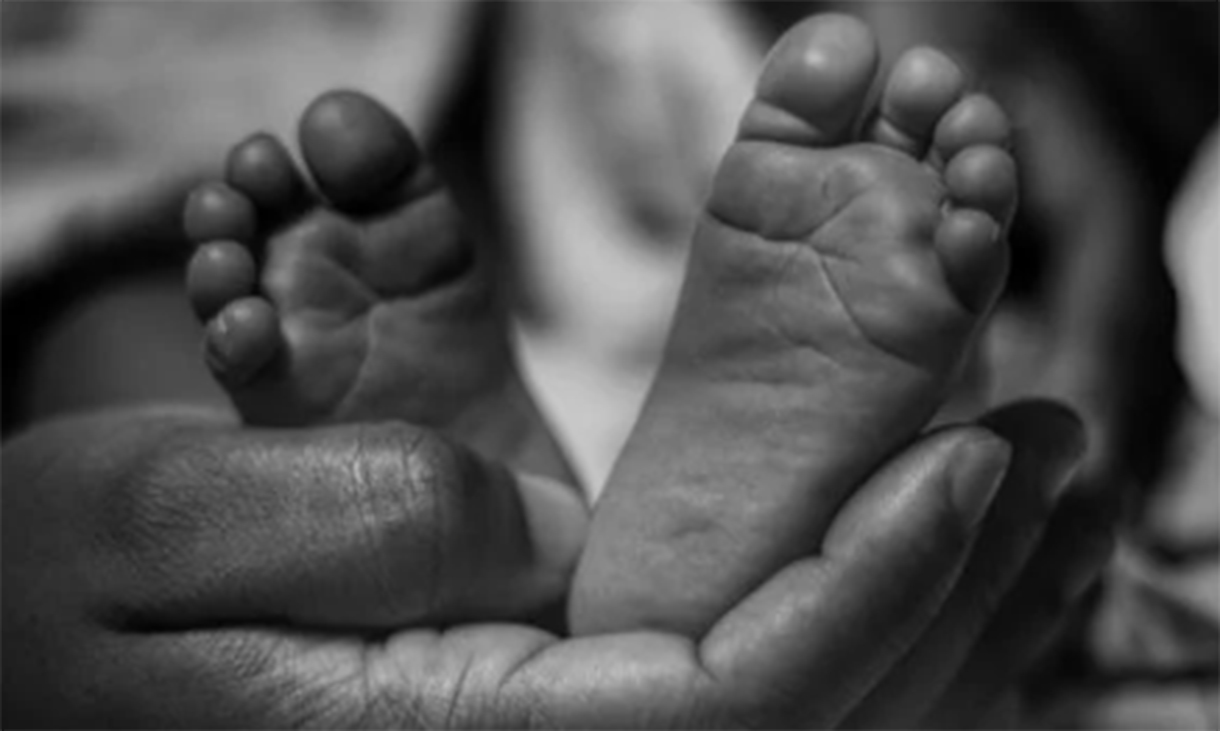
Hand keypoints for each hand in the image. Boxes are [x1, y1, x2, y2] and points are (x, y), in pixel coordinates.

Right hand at [2, 402, 1108, 726]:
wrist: (1, 652)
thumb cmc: (41, 603)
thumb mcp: (151, 527)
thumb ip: (352, 517)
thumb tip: (535, 531)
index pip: (720, 710)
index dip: (861, 593)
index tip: (961, 468)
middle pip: (784, 729)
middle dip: (932, 598)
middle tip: (1035, 453)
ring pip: (768, 716)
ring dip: (906, 606)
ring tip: (1002, 487)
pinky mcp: (509, 709)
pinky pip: (711, 686)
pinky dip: (825, 613)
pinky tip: (886, 538)